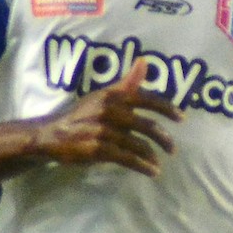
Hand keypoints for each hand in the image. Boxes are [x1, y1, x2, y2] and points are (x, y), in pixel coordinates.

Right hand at [33, 66, 180, 175]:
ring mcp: (104, 131)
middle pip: (147, 126)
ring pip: (138, 144)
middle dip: (163, 138)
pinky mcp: (99, 149)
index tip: (182, 119)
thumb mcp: (102, 95)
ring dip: (152, 156)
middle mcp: (110, 111)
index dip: (167, 109)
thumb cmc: (81, 115)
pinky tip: (152, 171)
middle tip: (173, 149)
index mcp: (113, 96)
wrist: (51, 135)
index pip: (146, 99)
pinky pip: (127, 158)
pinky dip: (142, 166)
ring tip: (159, 163)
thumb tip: (145, 61)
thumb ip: (126, 83)